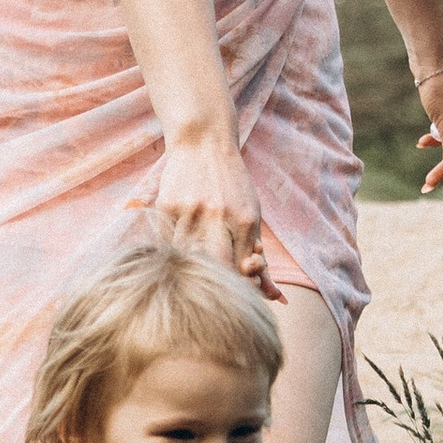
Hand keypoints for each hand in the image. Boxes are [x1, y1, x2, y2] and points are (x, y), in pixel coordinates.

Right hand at [148, 134, 273, 289]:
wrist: (203, 143)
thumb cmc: (232, 186)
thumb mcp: (252, 217)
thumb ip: (261, 260)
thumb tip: (276, 299)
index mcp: (244, 219)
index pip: (242, 271)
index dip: (240, 289)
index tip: (237, 293)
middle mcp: (217, 215)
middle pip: (216, 268)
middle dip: (219, 283)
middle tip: (218, 290)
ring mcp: (189, 211)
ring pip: (187, 258)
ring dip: (192, 268)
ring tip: (195, 268)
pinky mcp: (166, 206)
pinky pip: (166, 242)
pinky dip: (172, 250)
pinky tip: (177, 249)